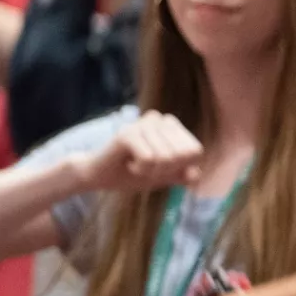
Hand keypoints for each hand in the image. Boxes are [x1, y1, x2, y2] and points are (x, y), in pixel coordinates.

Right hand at [78, 111, 204, 193]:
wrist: (99, 176)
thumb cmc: (132, 173)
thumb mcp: (163, 176)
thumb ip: (182, 174)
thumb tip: (196, 175)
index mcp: (172, 125)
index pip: (195, 151)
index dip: (180, 167)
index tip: (159, 167)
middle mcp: (160, 119)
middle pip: (182, 155)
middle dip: (165, 170)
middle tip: (145, 167)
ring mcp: (143, 124)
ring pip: (166, 158)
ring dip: (150, 171)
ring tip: (135, 164)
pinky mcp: (128, 133)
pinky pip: (150, 160)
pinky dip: (140, 170)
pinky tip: (128, 164)